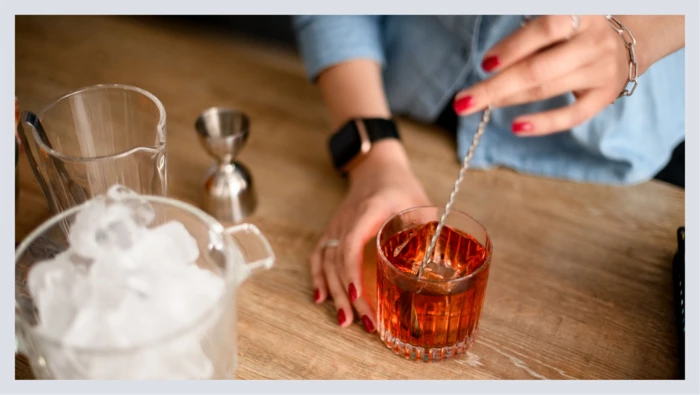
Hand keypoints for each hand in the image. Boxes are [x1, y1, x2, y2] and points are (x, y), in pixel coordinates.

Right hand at [310, 140, 429, 331]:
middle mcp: (347, 220)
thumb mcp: (420, 203)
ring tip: (345, 321)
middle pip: (338, 261)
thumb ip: (429, 230)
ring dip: (335, 293)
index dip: (352, 271)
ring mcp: (336, 227)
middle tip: (364, 322)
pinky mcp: (333, 232)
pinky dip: (318, 278)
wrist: (376, 168)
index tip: (359, 296)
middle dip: (348, 295)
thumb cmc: (400, 186)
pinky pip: (319, 256)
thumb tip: (441, 265)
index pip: (352, 243)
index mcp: (369, 211)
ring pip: (327, 263)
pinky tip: (321, 300)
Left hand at [453, 15, 634, 135]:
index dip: (512, 47)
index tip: (484, 64)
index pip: (544, 29)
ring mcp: (602, 71)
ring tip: (479, 106)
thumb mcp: (558, 24)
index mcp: (583, 14)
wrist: (626, 43)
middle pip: (538, 68)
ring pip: (548, 89)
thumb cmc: (575, 32)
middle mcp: (595, 42)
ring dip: (508, 99)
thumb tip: (490, 64)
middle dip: (496, 86)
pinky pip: (572, 115)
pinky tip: (517, 127)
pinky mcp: (605, 96)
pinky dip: (544, 123)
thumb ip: (529, 38)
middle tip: (463, 101)